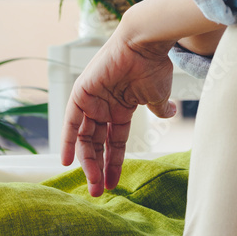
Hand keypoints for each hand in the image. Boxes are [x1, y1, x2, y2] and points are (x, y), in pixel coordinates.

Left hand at [60, 25, 176, 196]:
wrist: (145, 44)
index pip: (114, 141)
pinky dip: (67, 141)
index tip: (113, 183)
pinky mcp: (81, 94)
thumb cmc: (153, 65)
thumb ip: (159, 107)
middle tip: (99, 191)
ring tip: (93, 185)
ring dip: (87, 162)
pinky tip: (67, 161)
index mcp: (121, 108)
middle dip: (98, 168)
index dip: (114, 162)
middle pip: (97, 143)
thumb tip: (169, 113)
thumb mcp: (157, 95)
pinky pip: (71, 122)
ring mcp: (91, 100)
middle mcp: (103, 106)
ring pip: (85, 138)